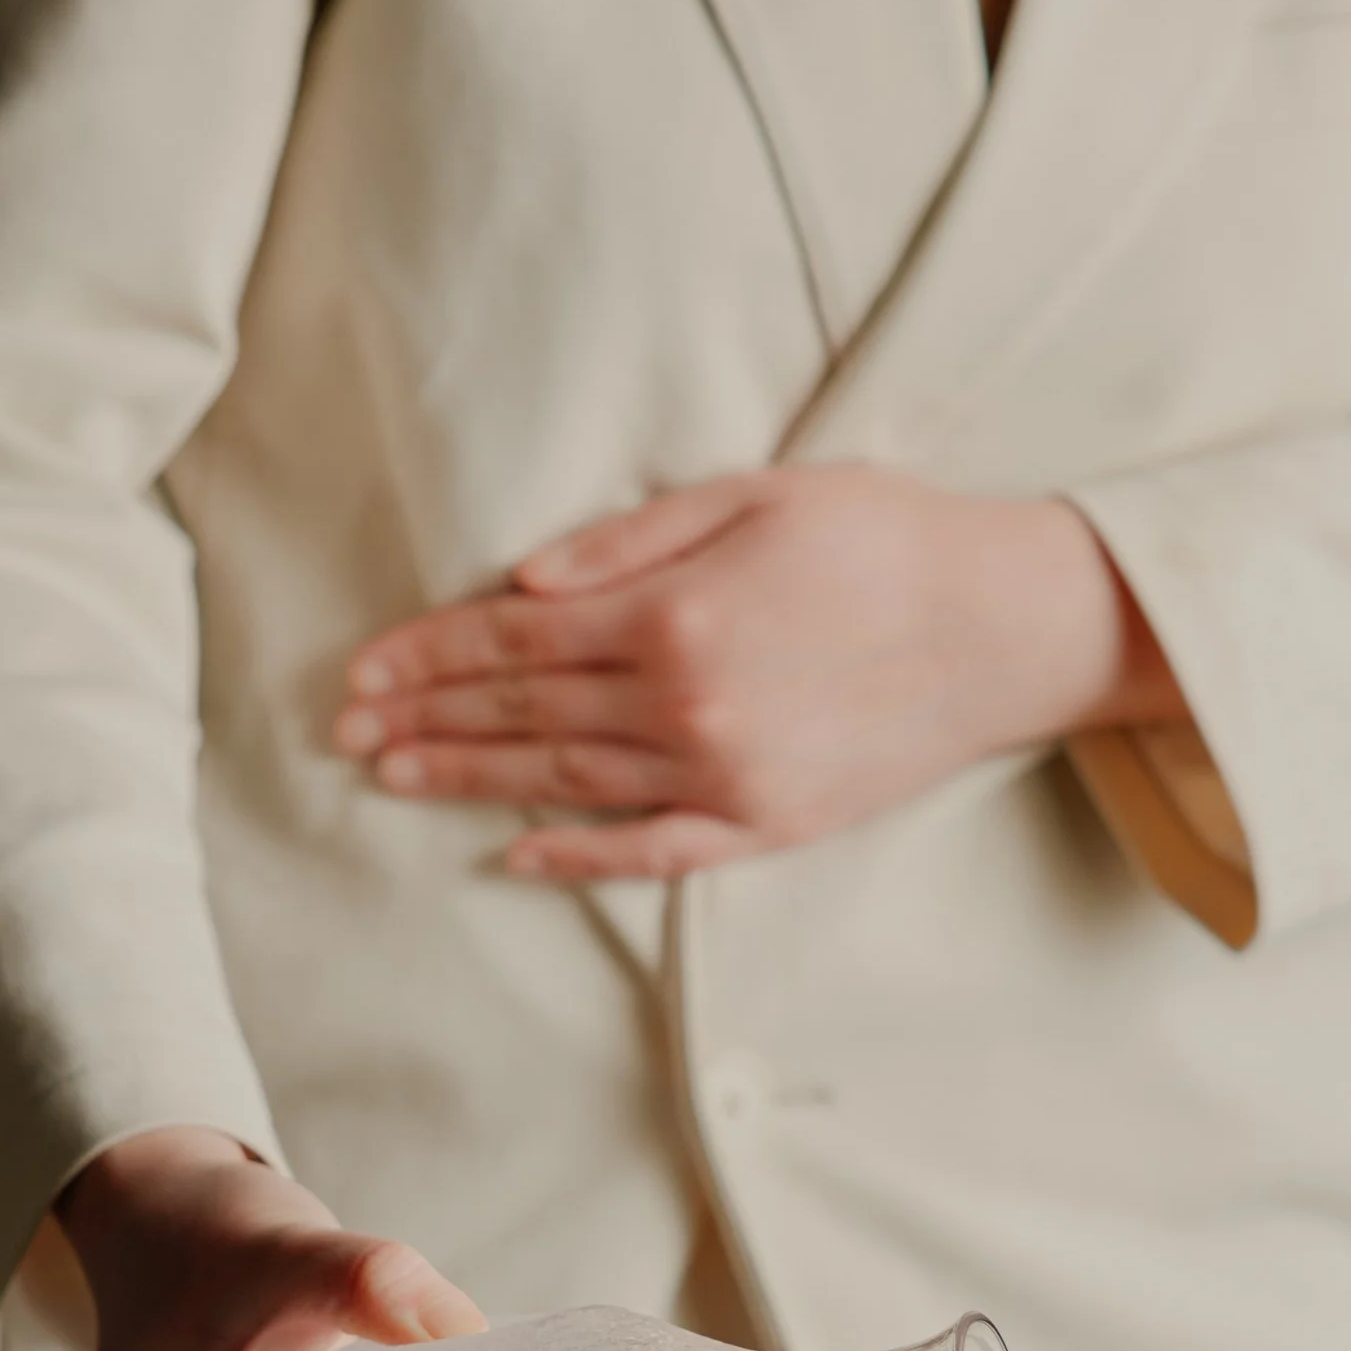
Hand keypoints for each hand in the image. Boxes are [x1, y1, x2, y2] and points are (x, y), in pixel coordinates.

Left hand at [335, 465, 1180, 880]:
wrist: (1005, 628)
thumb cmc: (884, 539)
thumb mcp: (756, 495)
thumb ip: (632, 541)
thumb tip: (525, 585)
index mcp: (672, 613)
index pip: (514, 641)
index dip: (427, 656)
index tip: (363, 670)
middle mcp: (683, 706)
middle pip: (521, 716)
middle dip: (424, 721)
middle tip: (345, 733)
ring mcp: (720, 778)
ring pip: (563, 784)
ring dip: (470, 783)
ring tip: (396, 778)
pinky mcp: (760, 826)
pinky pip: (646, 851)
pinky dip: (574, 855)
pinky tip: (511, 854)